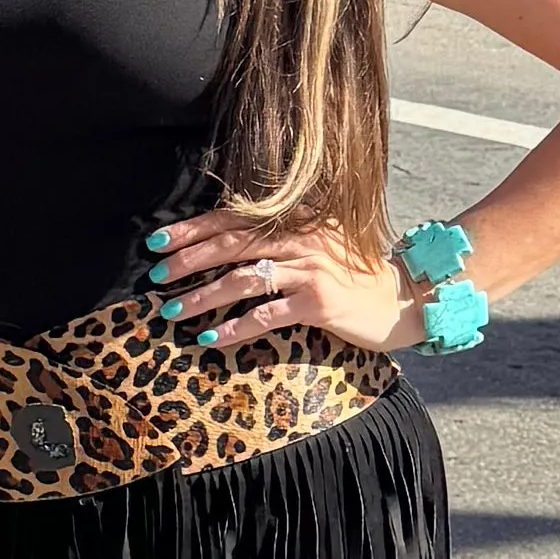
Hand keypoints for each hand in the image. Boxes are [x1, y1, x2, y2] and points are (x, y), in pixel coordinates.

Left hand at [143, 210, 419, 358]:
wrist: (404, 299)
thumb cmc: (354, 275)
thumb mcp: (319, 244)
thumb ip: (280, 239)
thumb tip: (224, 246)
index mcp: (298, 219)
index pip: (235, 218)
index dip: (193, 229)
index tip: (158, 241)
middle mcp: (302, 238)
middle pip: (231, 246)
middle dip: (188, 261)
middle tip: (155, 275)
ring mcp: (311, 270)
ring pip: (242, 280)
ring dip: (203, 297)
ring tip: (173, 311)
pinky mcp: (319, 303)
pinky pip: (266, 315)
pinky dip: (234, 328)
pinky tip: (210, 339)